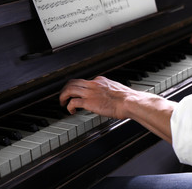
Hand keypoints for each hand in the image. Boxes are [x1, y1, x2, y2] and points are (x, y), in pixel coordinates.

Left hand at [59, 76, 175, 142]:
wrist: (129, 102)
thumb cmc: (127, 99)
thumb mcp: (118, 90)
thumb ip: (110, 92)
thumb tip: (111, 97)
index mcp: (101, 81)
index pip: (85, 81)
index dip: (79, 87)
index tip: (78, 92)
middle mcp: (93, 84)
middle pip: (73, 82)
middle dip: (66, 89)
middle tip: (64, 95)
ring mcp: (90, 92)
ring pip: (69, 90)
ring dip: (63, 96)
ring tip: (62, 103)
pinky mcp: (88, 102)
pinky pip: (72, 102)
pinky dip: (69, 106)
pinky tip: (71, 111)